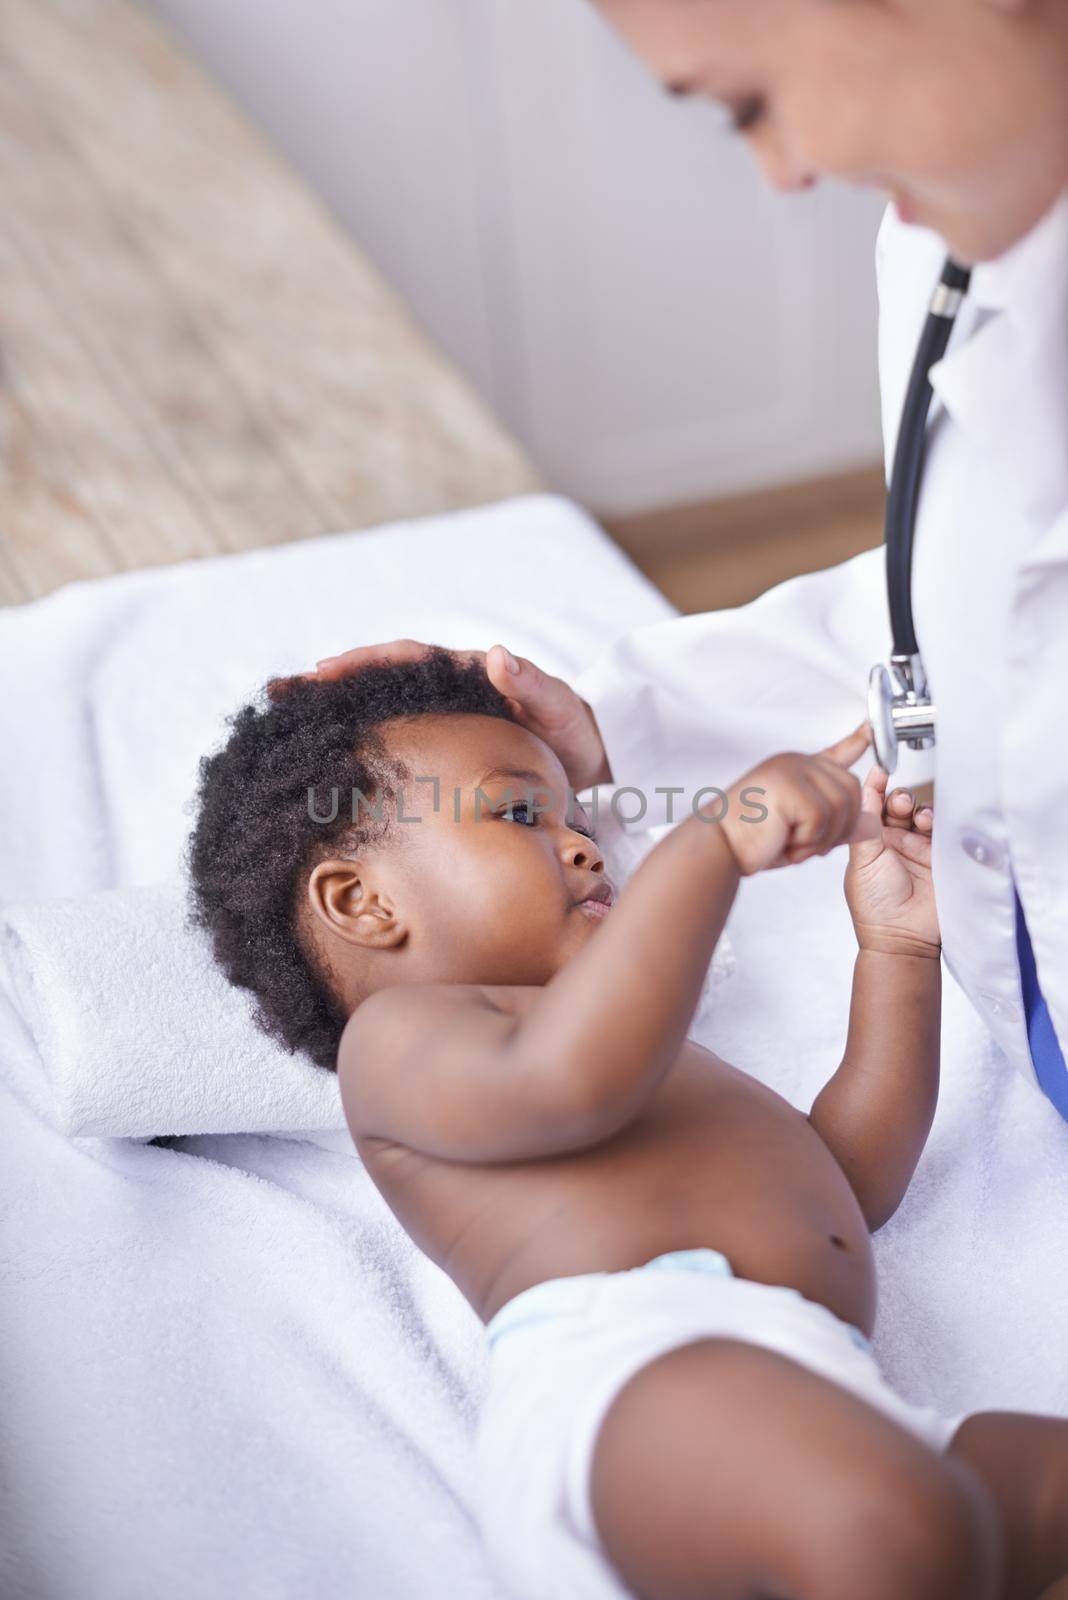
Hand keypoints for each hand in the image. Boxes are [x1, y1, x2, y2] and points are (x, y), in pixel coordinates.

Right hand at [267, 640, 610, 791]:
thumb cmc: (574, 730)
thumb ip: (532, 684)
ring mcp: (439, 718)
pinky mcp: (439, 746)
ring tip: (285, 724)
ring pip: (377, 710)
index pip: (404, 658)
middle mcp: (444, 690)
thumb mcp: (558, 707)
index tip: (323, 671)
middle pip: (376, 681)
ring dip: (334, 714)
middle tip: (278, 693)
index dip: (363, 662)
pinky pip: (393, 740)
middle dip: (328, 685)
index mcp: (464, 672)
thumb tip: (498, 655)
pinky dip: (359, 744)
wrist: (590, 758)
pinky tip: (328, 765)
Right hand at [718, 724, 875, 876]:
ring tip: (794, 844)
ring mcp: (793, 770)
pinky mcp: (789, 786)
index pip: (836, 753)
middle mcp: (797, 763)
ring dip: (823, 837)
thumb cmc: (751, 839)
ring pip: (842, 806)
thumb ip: (833, 822)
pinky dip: (809, 841)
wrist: (717, 845)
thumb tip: (869, 824)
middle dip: (840, 826)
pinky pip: (822, 819)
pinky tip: (785, 842)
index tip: (870, 729)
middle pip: (852, 790)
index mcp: (796, 769)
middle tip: (809, 844)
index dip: (857, 741)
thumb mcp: (801, 830)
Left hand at [844, 765, 939, 957]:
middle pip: (900, 806)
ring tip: (914, 814)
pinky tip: (930, 823)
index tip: (880, 770)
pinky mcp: (941, 857)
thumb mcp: (862, 862)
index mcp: (871, 841)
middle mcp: (895, 842)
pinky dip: (938, 822)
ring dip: (918, 808)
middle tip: (899, 800)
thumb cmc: (874, 907)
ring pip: (922, 815)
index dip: (876, 787)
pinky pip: (943, 831)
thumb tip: (864, 791)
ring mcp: (919, 848)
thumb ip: (865, 825)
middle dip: (900, 797)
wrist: (903, 939)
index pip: (873, 806)